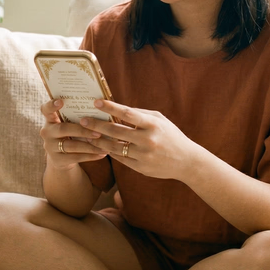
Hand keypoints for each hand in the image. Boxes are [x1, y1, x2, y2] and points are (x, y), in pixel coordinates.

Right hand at [39, 99, 107, 170]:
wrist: (62, 157)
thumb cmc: (70, 134)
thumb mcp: (69, 124)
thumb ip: (78, 117)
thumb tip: (101, 107)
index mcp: (50, 119)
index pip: (46, 109)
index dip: (51, 105)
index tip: (61, 101)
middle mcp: (47, 132)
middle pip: (63, 129)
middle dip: (82, 131)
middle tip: (98, 132)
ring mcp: (50, 147)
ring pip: (71, 146)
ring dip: (90, 146)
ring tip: (105, 146)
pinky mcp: (58, 160)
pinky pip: (76, 158)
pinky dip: (91, 156)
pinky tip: (102, 153)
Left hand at [81, 100, 197, 180]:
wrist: (186, 162)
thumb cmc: (171, 136)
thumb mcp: (160, 120)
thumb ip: (140, 114)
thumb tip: (118, 109)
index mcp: (153, 125)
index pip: (128, 114)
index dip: (111, 107)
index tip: (96, 102)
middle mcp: (147, 140)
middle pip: (116, 131)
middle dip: (97, 125)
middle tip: (83, 120)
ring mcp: (143, 156)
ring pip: (114, 147)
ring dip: (98, 141)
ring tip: (86, 134)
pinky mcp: (140, 168)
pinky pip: (120, 158)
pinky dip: (109, 151)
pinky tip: (99, 146)